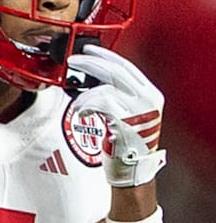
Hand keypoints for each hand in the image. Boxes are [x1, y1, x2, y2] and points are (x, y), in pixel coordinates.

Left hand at [67, 45, 165, 186]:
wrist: (133, 171)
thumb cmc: (127, 145)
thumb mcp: (131, 113)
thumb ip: (120, 94)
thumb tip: (95, 78)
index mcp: (150, 93)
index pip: (126, 66)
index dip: (105, 56)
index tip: (88, 51)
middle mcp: (147, 98)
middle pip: (114, 71)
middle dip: (90, 63)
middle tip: (72, 62)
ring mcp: (138, 110)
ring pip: (104, 88)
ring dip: (84, 95)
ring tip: (79, 105)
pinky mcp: (125, 122)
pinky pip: (99, 103)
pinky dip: (85, 106)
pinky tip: (81, 113)